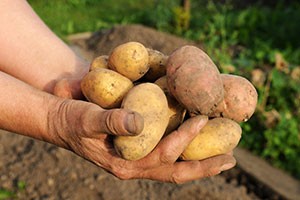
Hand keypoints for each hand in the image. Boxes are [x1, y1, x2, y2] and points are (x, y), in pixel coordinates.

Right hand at [48, 100, 235, 182]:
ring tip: (224, 156)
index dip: (185, 138)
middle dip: (204, 166)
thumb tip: (139, 123)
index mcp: (125, 164)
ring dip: (199, 162)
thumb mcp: (87, 118)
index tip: (203, 118)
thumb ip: (111, 121)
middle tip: (231, 159)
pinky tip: (196, 141)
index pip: (163, 155)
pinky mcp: (137, 151)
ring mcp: (137, 161)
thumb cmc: (72, 119)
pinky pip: (165, 155)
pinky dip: (184, 150)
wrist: (60, 121)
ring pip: (174, 166)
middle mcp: (135, 167)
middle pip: (176, 171)